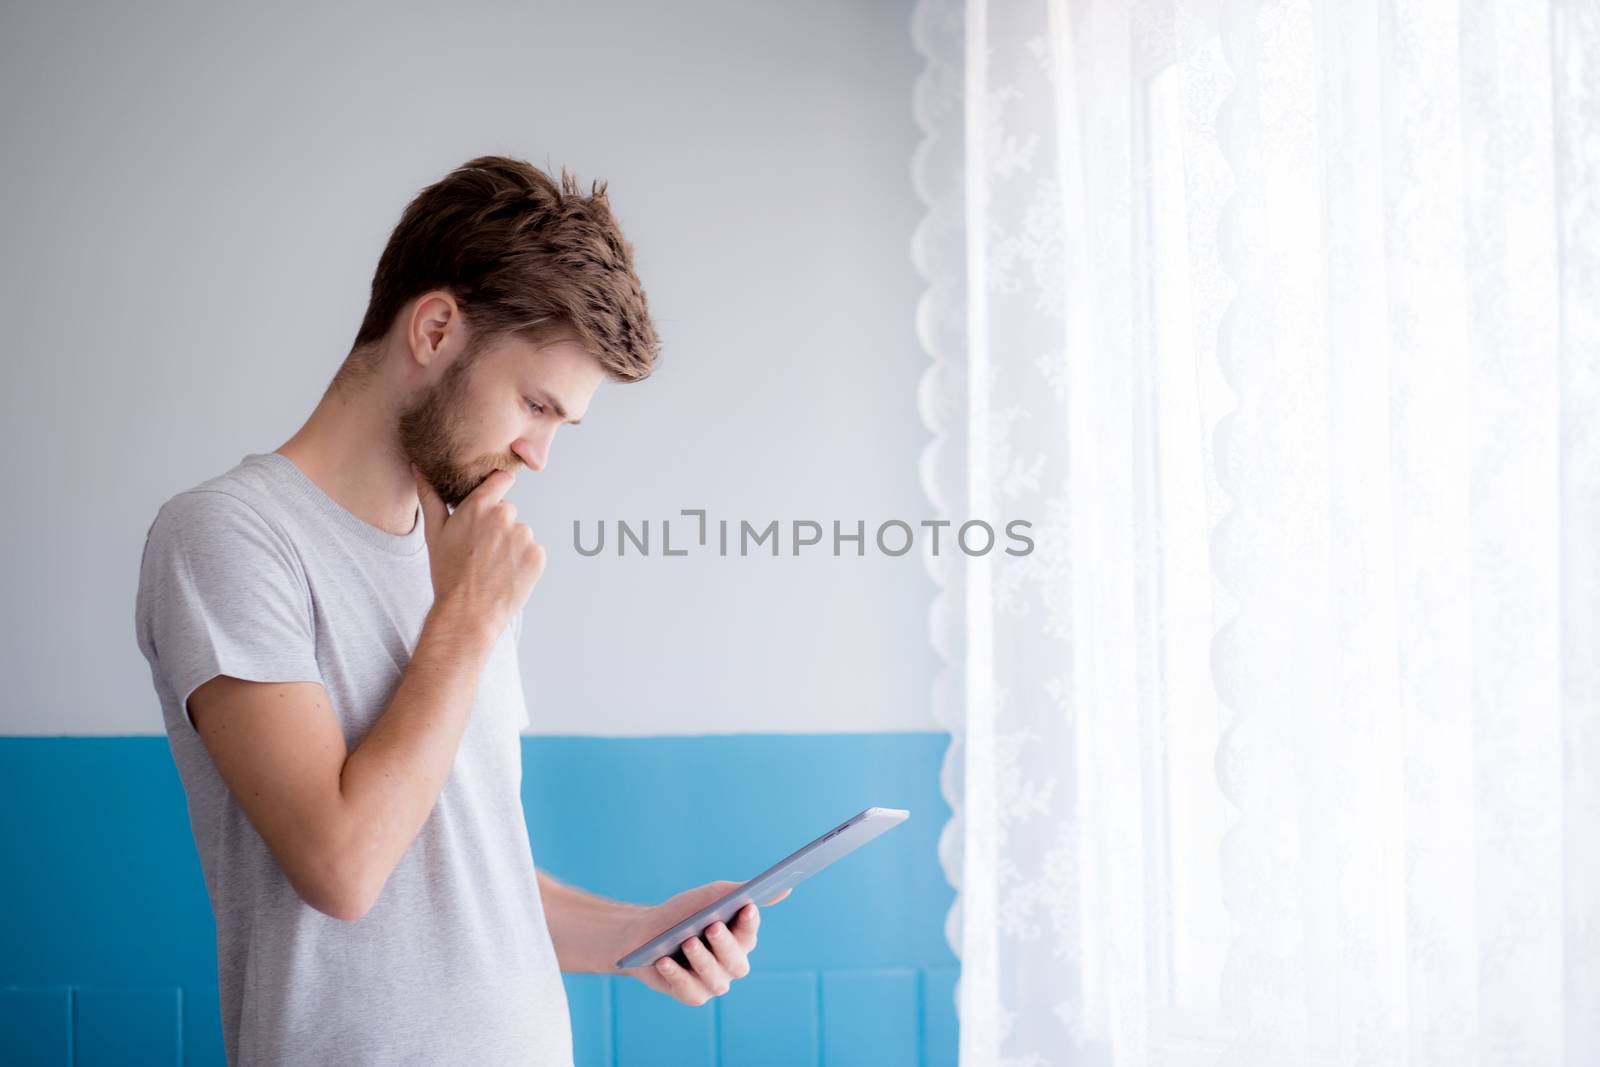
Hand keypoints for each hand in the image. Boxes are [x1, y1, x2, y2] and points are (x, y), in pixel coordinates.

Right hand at [413, 465, 544, 637]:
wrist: (467, 613)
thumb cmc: (448, 574)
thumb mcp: (434, 533)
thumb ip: (430, 497)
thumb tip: (419, 468)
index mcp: (478, 507)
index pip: (501, 479)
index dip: (498, 486)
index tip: (495, 494)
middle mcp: (504, 517)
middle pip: (508, 512)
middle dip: (498, 526)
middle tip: (481, 551)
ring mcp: (523, 537)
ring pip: (520, 533)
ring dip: (511, 545)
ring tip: (492, 566)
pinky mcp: (537, 556)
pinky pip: (532, 552)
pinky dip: (523, 562)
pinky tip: (505, 575)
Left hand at [617, 880, 792, 1005]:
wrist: (645, 933)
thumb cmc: (684, 913)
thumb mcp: (711, 898)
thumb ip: (742, 893)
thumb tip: (785, 889)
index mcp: (740, 939)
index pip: (749, 933)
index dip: (749, 922)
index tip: (746, 907)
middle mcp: (730, 964)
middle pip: (736, 961)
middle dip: (724, 944)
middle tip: (712, 926)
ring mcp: (712, 982)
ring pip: (715, 979)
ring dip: (701, 960)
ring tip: (687, 942)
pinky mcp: (692, 995)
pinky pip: (689, 991)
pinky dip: (676, 976)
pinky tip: (664, 961)